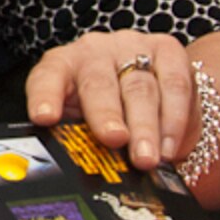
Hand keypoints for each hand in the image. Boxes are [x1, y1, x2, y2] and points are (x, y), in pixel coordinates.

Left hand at [27, 30, 194, 170]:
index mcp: (61, 66)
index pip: (46, 78)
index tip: (44, 118)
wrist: (148, 77)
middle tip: (114, 139)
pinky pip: (175, 84)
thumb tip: (72, 172)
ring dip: (145, 126)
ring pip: (139, 88)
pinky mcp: (167, 50)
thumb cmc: (105, 107)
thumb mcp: (81, 119)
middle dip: (106, 114)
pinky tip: (170, 146)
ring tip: (146, 158)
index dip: (44, 97)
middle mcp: (93, 52)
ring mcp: (131, 47)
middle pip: (98, 84)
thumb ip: (76, 137)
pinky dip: (174, 119)